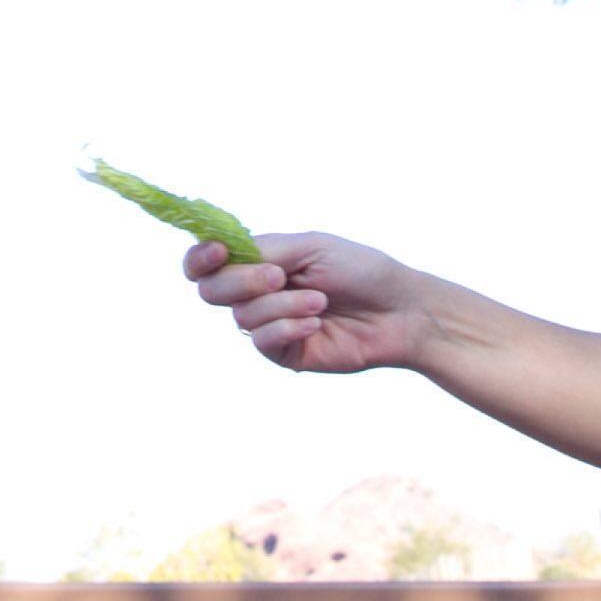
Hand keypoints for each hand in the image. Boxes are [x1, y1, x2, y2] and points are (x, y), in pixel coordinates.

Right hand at [184, 233, 431, 375]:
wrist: (400, 310)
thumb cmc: (361, 270)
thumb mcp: (310, 247)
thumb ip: (263, 251)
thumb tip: (221, 254)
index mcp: (259, 261)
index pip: (206, 262)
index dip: (200, 258)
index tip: (217, 253)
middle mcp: (257, 293)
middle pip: (211, 290)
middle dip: (243, 281)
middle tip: (280, 276)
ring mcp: (269, 324)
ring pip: (242, 316)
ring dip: (282, 304)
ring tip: (320, 302)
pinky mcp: (284, 353)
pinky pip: (263, 341)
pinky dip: (287, 327)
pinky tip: (315, 324)